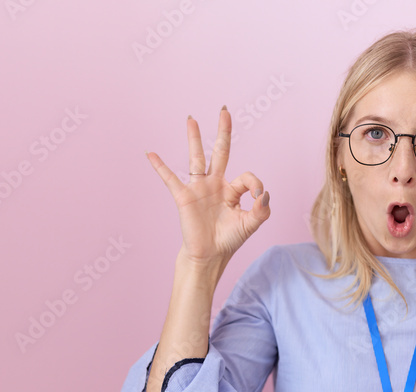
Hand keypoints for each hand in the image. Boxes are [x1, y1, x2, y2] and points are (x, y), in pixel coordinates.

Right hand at [146, 106, 270, 268]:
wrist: (209, 256)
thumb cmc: (229, 240)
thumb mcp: (250, 225)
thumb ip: (261, 209)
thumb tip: (264, 193)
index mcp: (232, 191)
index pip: (246, 177)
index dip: (255, 185)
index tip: (258, 197)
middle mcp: (216, 185)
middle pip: (220, 152)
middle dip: (223, 132)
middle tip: (224, 111)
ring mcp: (199, 189)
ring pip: (197, 158)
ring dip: (194, 138)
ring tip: (191, 119)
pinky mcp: (184, 197)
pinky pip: (170, 178)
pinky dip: (160, 166)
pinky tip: (151, 154)